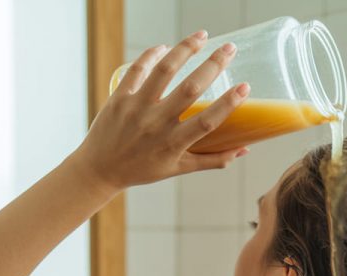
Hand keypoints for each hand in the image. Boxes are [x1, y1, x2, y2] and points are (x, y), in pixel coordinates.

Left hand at [74, 30, 250, 190]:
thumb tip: (243, 150)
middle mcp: (156, 125)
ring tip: (202, 36)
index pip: (207, 122)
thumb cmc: (143, 169)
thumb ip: (212, 160)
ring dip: (185, 49)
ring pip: (164, 71)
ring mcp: (136, 108)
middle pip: (190, 89)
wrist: (101, 169)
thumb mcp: (178, 169)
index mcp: (173, 145)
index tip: (244, 87)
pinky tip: (166, 47)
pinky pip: (138, 68)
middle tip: (230, 48)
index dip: (228, 104)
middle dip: (213, 65)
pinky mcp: (119, 97)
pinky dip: (153, 54)